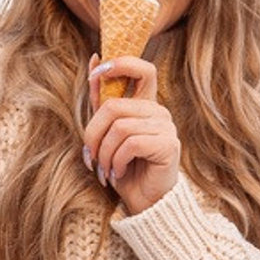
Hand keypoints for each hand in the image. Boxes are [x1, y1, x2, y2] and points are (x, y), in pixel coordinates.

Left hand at [84, 53, 180, 214]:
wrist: (145, 201)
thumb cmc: (125, 166)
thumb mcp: (106, 131)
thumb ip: (102, 99)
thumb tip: (95, 58)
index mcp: (145, 103)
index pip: (142, 68)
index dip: (119, 64)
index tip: (97, 73)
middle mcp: (158, 111)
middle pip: (114, 106)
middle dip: (93, 133)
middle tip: (90, 156)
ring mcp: (166, 127)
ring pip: (119, 127)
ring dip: (104, 154)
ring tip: (105, 170)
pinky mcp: (168, 145)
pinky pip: (131, 144)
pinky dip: (117, 161)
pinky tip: (119, 172)